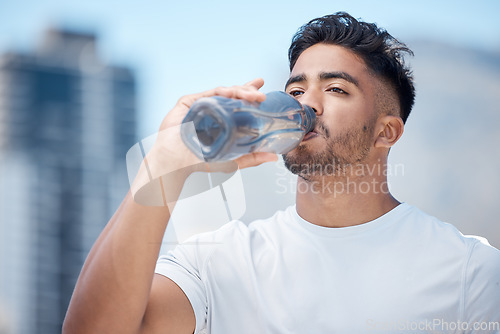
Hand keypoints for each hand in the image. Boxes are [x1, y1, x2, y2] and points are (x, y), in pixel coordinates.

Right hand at [151, 78, 276, 172]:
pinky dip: (222, 92)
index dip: (250, 95)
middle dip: (248, 91)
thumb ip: (251, 157)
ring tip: (253, 95)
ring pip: (223, 92)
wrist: (176, 162)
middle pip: (232, 95)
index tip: (263, 91)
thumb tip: (273, 157)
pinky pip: (208, 93)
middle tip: (261, 96)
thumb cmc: (199, 162)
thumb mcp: (231, 160)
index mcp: (219, 119)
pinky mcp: (188, 101)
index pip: (237, 103)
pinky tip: (233, 93)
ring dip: (239, 90)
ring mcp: (199, 105)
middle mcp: (210, 110)